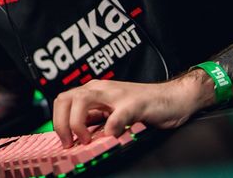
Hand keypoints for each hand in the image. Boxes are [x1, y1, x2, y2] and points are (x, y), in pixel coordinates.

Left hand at [52, 72, 213, 146]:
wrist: (174, 97)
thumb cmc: (144, 106)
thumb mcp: (112, 113)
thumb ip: (95, 120)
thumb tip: (74, 136)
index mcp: (94, 91)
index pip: (63, 101)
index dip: (57, 122)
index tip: (64, 141)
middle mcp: (101, 89)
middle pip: (66, 98)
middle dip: (61, 123)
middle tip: (70, 143)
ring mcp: (117, 95)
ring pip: (83, 99)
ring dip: (78, 122)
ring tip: (86, 140)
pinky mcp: (136, 104)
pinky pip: (118, 113)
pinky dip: (111, 126)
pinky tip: (111, 136)